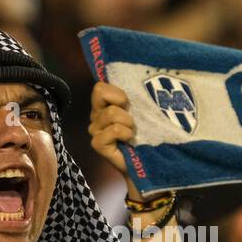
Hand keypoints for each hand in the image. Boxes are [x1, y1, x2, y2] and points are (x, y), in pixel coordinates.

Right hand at [89, 81, 141, 200]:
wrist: (146, 163)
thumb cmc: (145, 135)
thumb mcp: (140, 111)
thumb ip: (133, 97)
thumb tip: (143, 79)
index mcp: (103, 106)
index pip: (100, 87)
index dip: (117, 93)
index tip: (128, 105)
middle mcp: (96, 116)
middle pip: (100, 93)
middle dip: (122, 105)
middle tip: (130, 120)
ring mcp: (95, 130)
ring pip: (111, 113)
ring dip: (128, 122)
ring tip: (132, 133)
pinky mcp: (97, 144)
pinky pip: (114, 129)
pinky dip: (126, 133)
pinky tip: (129, 141)